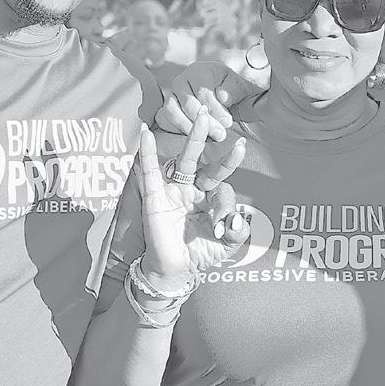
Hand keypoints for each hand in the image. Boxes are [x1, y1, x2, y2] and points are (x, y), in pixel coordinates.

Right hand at [135, 103, 252, 283]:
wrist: (175, 271)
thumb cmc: (200, 254)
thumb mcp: (226, 245)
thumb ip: (239, 232)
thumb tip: (239, 217)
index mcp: (212, 198)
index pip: (224, 189)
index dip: (226, 206)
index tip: (224, 224)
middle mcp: (194, 189)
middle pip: (206, 161)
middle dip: (213, 141)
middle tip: (217, 117)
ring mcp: (175, 191)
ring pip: (185, 160)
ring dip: (193, 138)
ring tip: (200, 115)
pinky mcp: (156, 197)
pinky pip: (151, 172)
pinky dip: (147, 153)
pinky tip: (145, 134)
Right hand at [154, 58, 257, 138]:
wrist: (227, 100)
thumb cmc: (234, 93)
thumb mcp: (241, 88)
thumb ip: (234, 90)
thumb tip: (222, 96)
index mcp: (200, 71)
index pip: (203, 91)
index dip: (216, 109)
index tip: (228, 123)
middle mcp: (182, 81)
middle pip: (187, 103)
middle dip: (205, 122)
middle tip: (220, 135)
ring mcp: (171, 95)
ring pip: (172, 111)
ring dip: (189, 127)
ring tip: (207, 138)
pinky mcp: (166, 109)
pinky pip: (164, 119)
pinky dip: (177, 129)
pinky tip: (195, 138)